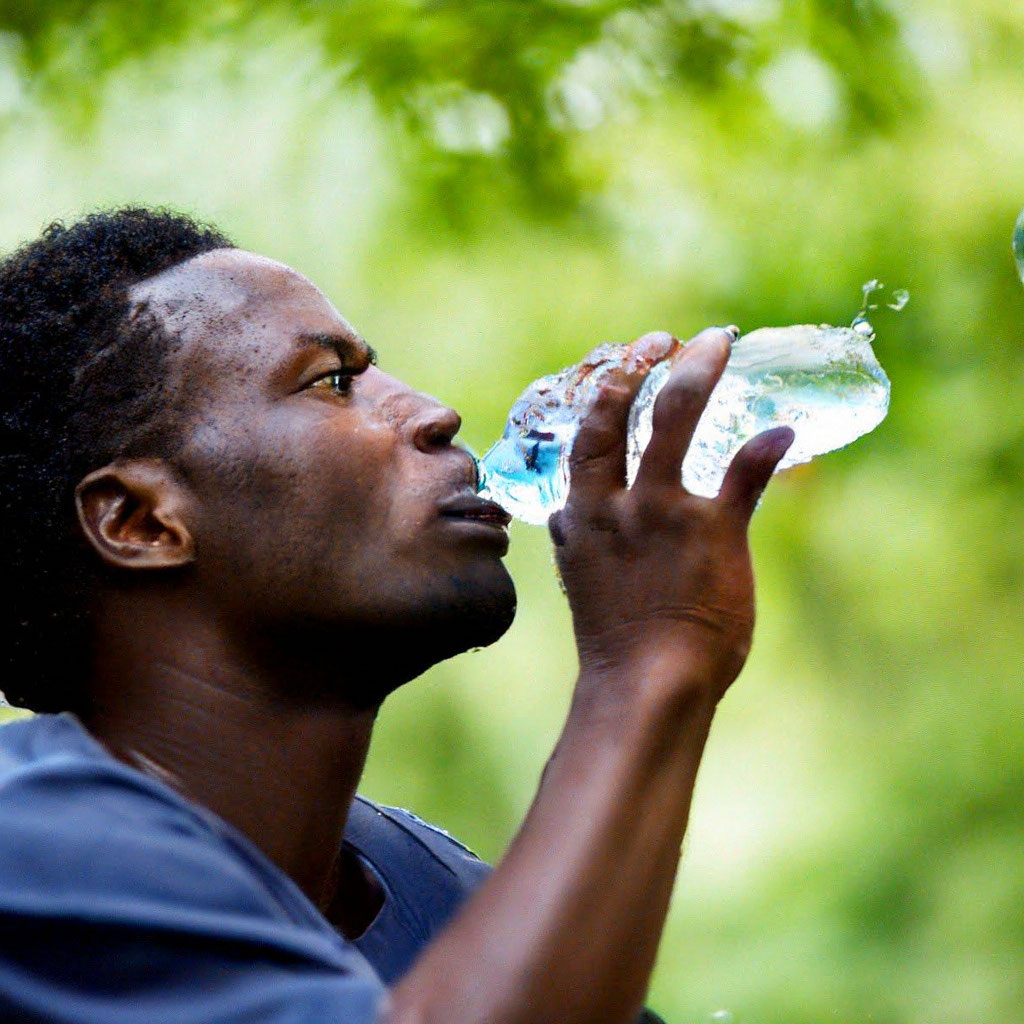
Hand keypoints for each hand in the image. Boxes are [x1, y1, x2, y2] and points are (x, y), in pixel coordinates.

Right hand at [549, 327, 793, 707]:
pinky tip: (783, 430)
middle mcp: (616, 501)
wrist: (644, 686)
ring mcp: (663, 510)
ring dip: (696, 371)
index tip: (622, 363)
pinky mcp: (712, 530)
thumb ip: (571, 541)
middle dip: (639, 363)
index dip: (605, 392)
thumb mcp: (579, 579)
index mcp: (579, 514)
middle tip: (664, 336)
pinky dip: (765, 447)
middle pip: (620, 411)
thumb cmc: (614, 639)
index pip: (585, 435)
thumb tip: (559, 520)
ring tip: (716, 342)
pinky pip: (744, 473)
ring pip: (675, 418)